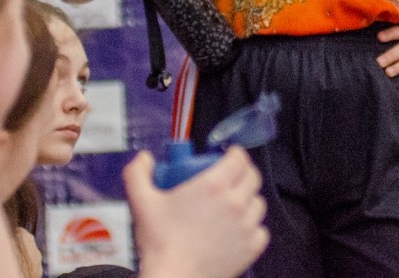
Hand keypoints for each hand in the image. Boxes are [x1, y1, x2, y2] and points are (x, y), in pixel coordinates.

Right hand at [127, 146, 268, 277]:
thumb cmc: (161, 245)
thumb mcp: (143, 204)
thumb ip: (138, 175)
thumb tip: (143, 159)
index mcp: (214, 185)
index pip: (239, 158)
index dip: (234, 155)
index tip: (227, 158)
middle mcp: (236, 202)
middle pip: (252, 176)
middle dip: (242, 173)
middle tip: (228, 180)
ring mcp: (247, 224)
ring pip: (257, 202)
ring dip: (247, 200)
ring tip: (230, 207)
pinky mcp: (252, 245)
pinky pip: (260, 229)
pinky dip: (251, 227)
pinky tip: (235, 230)